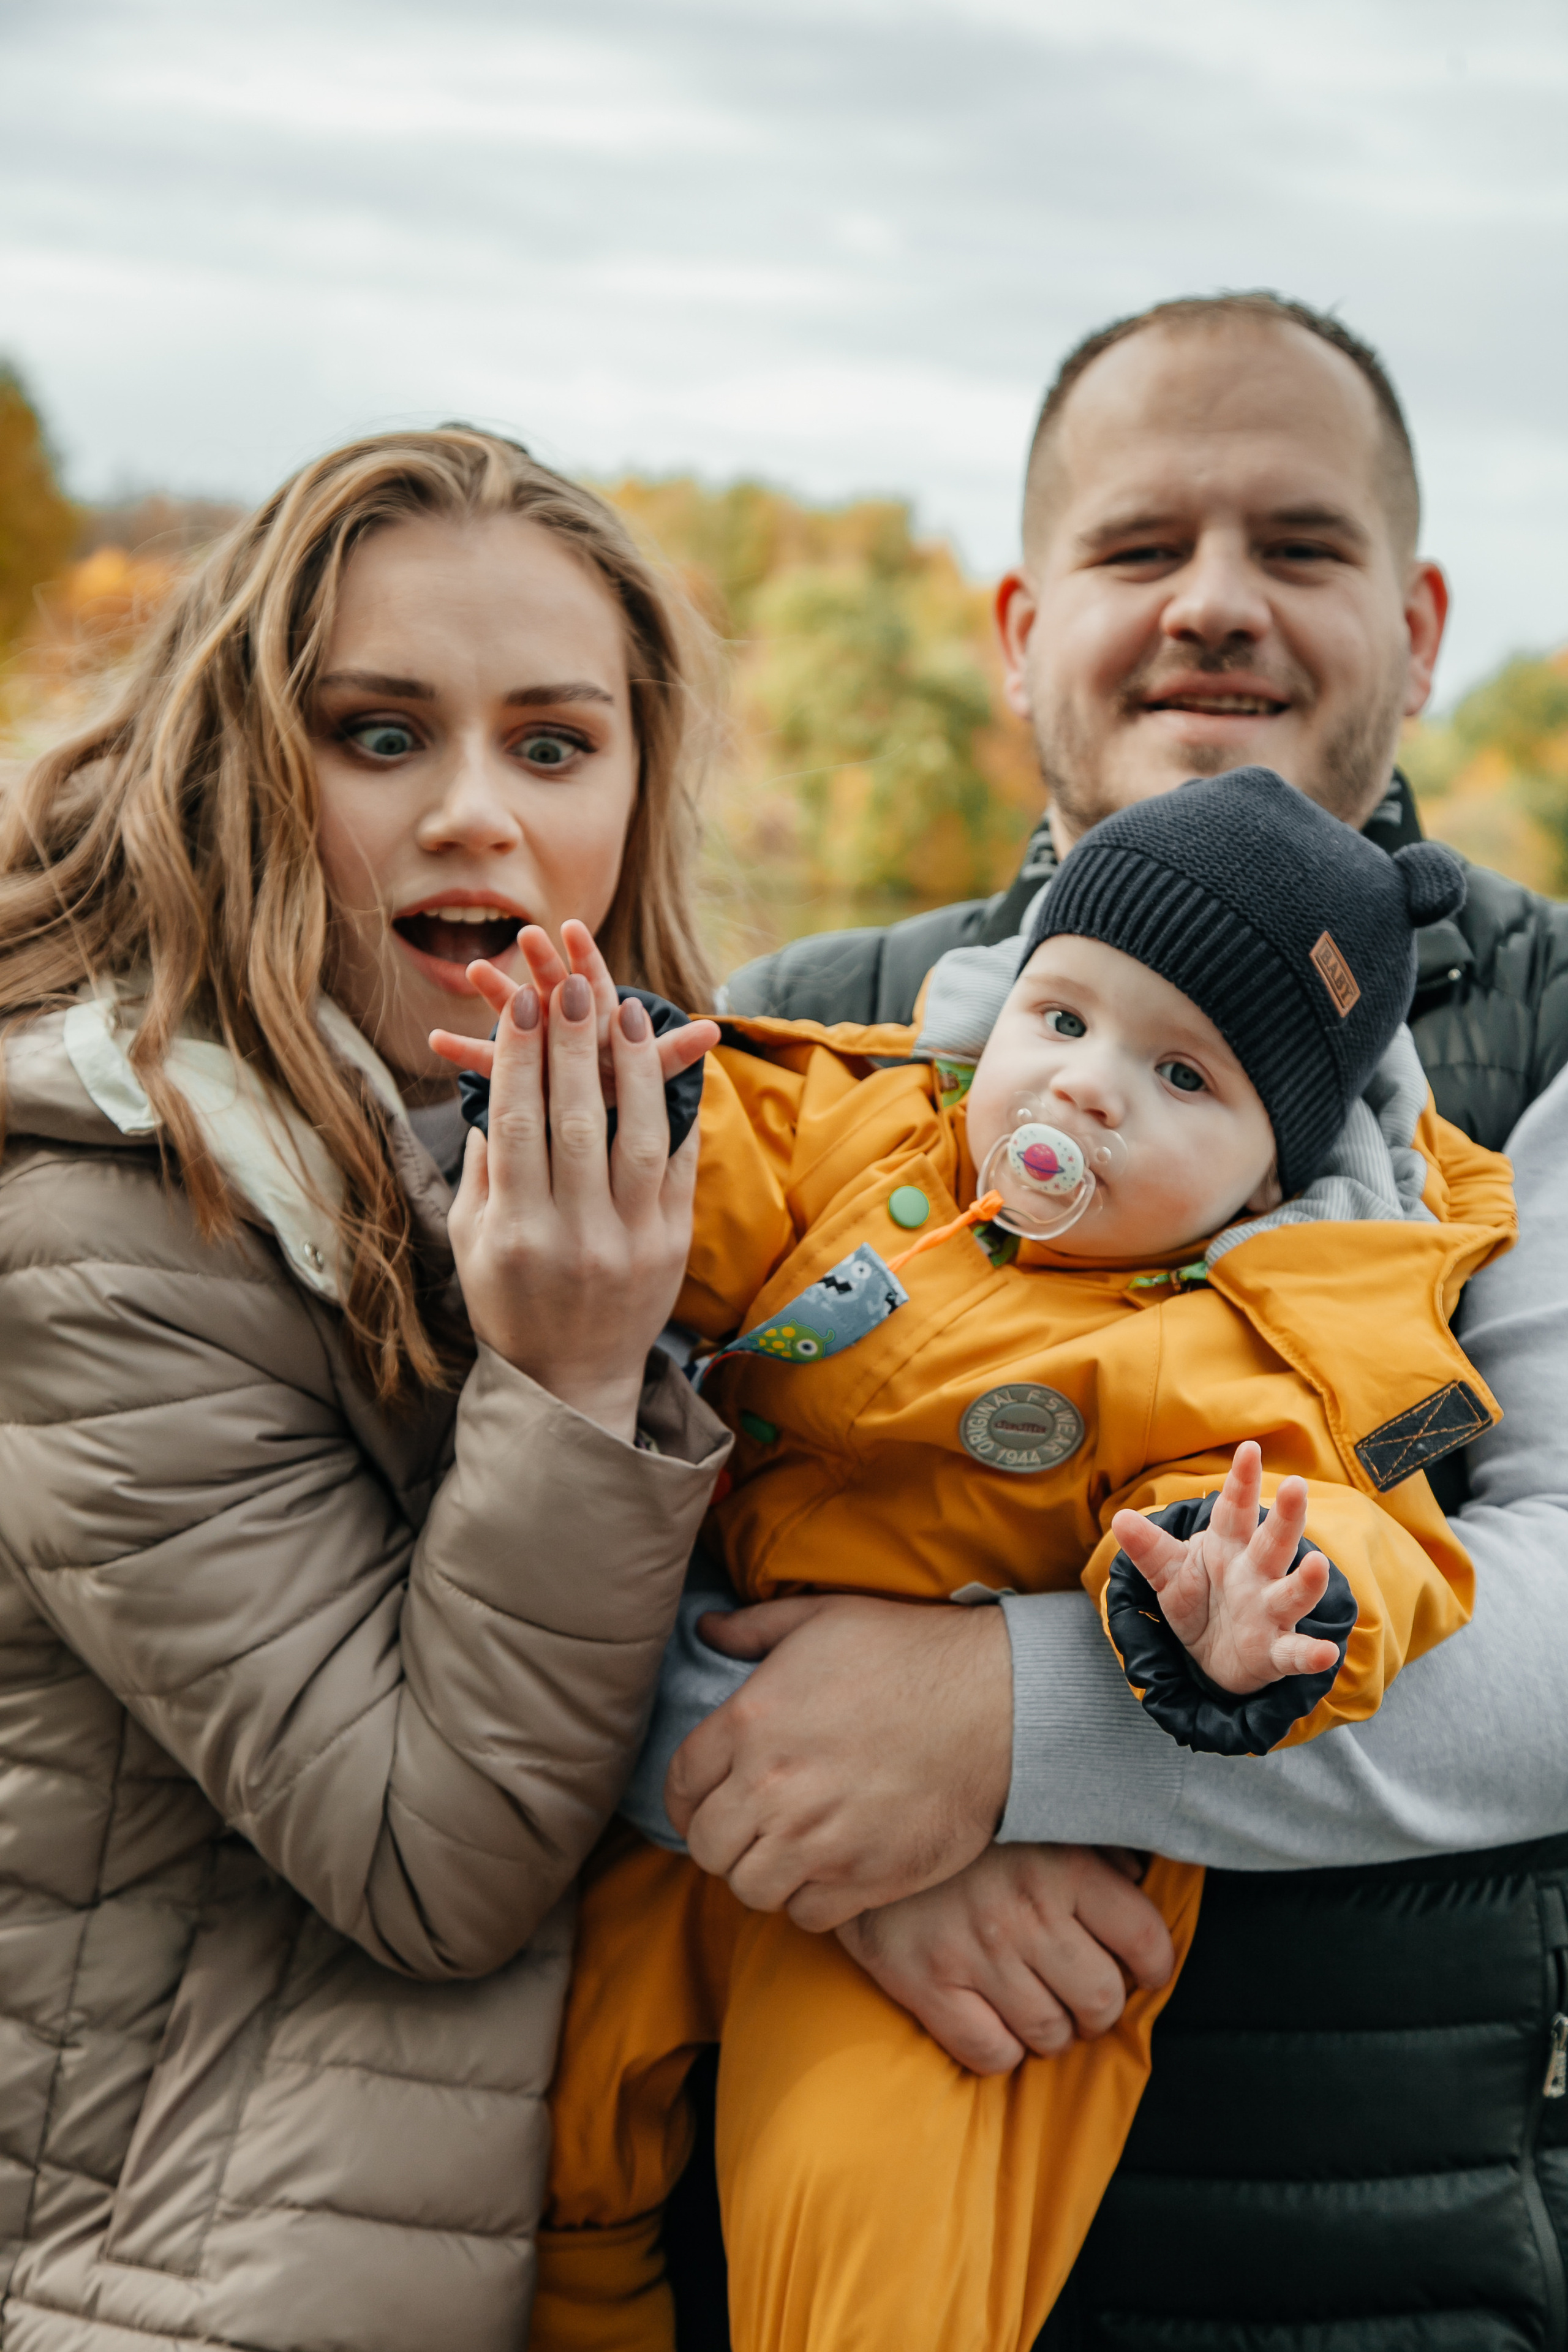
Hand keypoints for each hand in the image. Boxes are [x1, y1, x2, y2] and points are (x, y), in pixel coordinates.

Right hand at [430, 917, 717, 1101]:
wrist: (605, 1128)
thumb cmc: (629, 1091)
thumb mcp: (652, 1072)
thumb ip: (675, 1053)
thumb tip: (715, 1031)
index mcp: (605, 1024)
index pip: (598, 984)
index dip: (588, 958)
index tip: (574, 929)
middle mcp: (571, 1028)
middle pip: (557, 992)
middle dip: (543, 965)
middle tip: (527, 934)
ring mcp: (542, 1049)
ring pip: (519, 1018)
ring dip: (498, 995)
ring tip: (472, 968)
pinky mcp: (518, 1078)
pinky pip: (491, 1065)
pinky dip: (465, 1053)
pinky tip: (436, 1042)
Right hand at [443, 958, 699, 1441]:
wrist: (573, 1380)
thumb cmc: (510, 1304)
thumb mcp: (472, 1244)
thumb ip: (480, 1173)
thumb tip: (489, 1095)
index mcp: (515, 1232)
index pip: (516, 1124)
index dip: (519, 1057)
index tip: (522, 1003)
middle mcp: (574, 1235)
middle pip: (575, 1120)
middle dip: (572, 1045)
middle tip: (571, 987)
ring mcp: (630, 1241)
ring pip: (635, 1136)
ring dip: (631, 1066)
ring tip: (626, 1009)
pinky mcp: (672, 1244)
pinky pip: (674, 1163)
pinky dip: (670, 1109)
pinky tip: (667, 1061)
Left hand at [665, 1593, 1013, 1930]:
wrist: (995, 1703)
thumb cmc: (909, 1652)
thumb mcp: (821, 1618)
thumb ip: (753, 1628)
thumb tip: (705, 1630)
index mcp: (749, 1723)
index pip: (680, 1785)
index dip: (687, 1796)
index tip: (704, 1799)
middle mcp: (772, 1789)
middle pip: (706, 1846)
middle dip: (719, 1838)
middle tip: (747, 1826)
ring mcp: (817, 1842)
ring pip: (749, 1888)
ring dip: (760, 1873)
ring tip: (784, 1852)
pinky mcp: (864, 1879)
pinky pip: (806, 1917)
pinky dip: (809, 1902)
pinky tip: (826, 1872)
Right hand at [836, 1842, 1174, 2074]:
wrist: (859, 1822)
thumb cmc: (963, 1827)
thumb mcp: (1036, 1818)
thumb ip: (1094, 1847)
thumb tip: (1137, 1878)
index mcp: (1063, 1866)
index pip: (1143, 1939)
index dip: (1155, 1965)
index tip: (1145, 1970)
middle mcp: (1026, 1913)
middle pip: (1102, 1998)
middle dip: (1102, 2008)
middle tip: (1086, 1997)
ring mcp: (975, 1953)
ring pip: (1050, 2033)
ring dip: (1055, 2032)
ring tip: (1042, 2010)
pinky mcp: (926, 1984)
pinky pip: (991, 2054)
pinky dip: (1004, 2051)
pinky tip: (998, 2023)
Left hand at [1111, 1441, 1337, 1693]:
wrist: (1210, 1657)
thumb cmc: (1199, 1601)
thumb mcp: (1169, 1573)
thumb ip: (1149, 1548)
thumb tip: (1118, 1517)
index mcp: (1229, 1548)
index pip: (1235, 1510)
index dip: (1241, 1481)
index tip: (1249, 1449)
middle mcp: (1256, 1575)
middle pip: (1273, 1542)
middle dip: (1285, 1516)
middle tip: (1295, 1486)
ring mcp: (1269, 1612)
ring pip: (1292, 1592)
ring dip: (1307, 1580)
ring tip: (1317, 1563)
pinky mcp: (1273, 1652)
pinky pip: (1294, 1652)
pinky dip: (1311, 1654)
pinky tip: (1326, 1653)